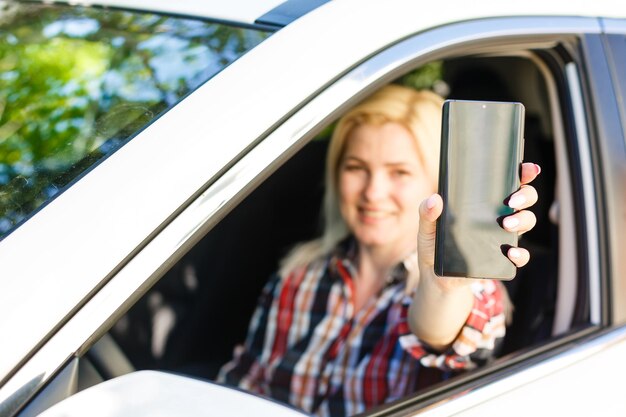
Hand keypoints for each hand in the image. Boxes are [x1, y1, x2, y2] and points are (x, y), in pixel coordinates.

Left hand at [417, 162, 540, 288]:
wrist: (436, 275)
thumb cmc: (434, 245)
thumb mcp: (427, 227)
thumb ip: (427, 212)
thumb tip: (435, 199)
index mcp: (482, 203)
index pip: (506, 182)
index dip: (521, 173)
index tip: (527, 168)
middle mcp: (498, 216)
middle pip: (525, 198)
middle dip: (525, 195)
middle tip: (512, 200)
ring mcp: (502, 237)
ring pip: (527, 221)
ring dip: (523, 220)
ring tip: (507, 224)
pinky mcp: (502, 259)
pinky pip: (521, 255)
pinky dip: (520, 254)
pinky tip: (510, 252)